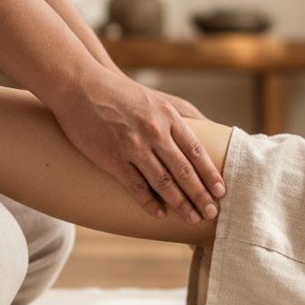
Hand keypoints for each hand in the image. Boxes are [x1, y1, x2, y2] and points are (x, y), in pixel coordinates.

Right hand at [50, 65, 225, 222]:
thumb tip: (211, 130)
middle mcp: (154, 132)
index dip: (210, 174)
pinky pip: (136, 186)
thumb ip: (184, 115)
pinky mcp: (113, 158)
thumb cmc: (123, 93)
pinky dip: (149, 202)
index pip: (196, 151)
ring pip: (163, 182)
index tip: (221, 191)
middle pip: (184, 170)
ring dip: (180, 204)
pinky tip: (159, 213)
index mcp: (168, 117)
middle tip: (212, 213)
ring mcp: (133, 146)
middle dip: (201, 195)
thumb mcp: (158, 99)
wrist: (82, 86)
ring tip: (192, 218)